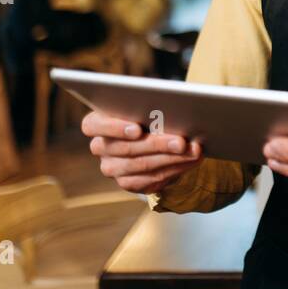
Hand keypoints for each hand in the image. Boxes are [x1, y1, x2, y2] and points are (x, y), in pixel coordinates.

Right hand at [82, 110, 203, 193]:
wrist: (150, 140)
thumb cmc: (146, 113)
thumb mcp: (144, 105)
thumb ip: (148, 105)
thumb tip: (173, 109)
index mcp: (96, 123)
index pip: (94, 125)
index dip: (115, 128)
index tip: (137, 129)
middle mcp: (100, 147)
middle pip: (126, 148)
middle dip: (158, 144)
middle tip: (181, 141)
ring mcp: (111, 167)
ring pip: (142, 165)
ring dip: (172, 158)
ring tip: (193, 150)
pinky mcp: (128, 182)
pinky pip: (152, 179)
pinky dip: (176, 168)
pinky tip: (191, 160)